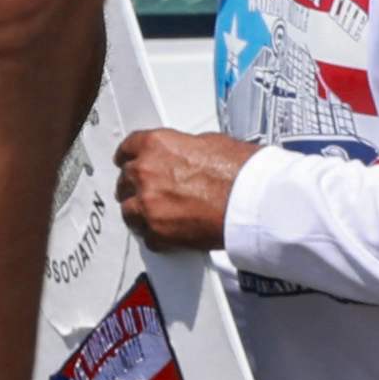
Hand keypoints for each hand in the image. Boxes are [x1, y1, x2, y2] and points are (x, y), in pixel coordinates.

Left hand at [116, 129, 253, 251]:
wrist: (254, 201)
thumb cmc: (241, 171)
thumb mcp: (209, 143)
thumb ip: (183, 149)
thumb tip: (183, 158)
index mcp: (154, 145)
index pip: (127, 149)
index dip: (128, 157)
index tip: (128, 162)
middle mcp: (144, 172)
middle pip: (125, 181)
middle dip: (136, 186)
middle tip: (152, 192)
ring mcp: (148, 204)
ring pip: (128, 211)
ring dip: (140, 213)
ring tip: (157, 215)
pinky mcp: (157, 232)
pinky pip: (146, 236)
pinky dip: (156, 236)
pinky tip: (169, 233)